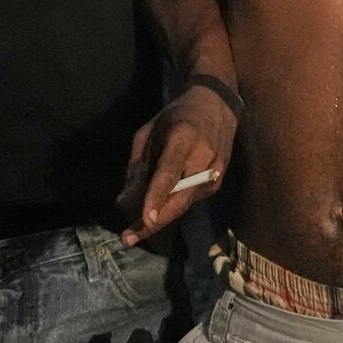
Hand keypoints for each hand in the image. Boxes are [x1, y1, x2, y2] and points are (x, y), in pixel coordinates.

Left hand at [116, 82, 235, 246]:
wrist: (217, 105)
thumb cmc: (177, 116)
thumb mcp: (148, 132)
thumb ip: (137, 166)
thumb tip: (124, 201)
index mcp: (183, 138)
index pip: (169, 172)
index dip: (157, 196)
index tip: (146, 219)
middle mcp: (204, 156)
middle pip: (180, 197)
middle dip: (155, 221)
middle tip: (128, 237)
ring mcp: (215, 170)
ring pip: (185, 204)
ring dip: (160, 218)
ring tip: (136, 229)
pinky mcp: (218, 181)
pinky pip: (191, 201)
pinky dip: (173, 207)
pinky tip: (158, 209)